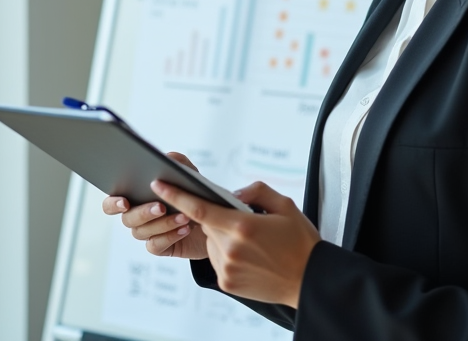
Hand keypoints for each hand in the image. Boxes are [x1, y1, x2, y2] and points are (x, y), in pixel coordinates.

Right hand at [102, 152, 209, 259]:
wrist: (211, 218)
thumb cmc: (193, 194)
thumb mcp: (189, 175)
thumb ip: (178, 163)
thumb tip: (167, 157)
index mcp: (136, 197)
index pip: (112, 203)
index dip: (113, 204)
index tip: (124, 202)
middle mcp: (136, 216)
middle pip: (127, 219)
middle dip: (144, 212)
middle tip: (161, 207)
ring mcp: (146, 233)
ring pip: (142, 232)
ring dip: (163, 223)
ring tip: (183, 216)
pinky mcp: (159, 246)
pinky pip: (155, 245)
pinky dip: (170, 236)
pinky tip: (185, 229)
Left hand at [151, 179, 319, 308]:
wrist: (309, 279)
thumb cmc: (299, 242)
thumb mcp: (285, 205)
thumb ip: (256, 191)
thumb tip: (233, 194)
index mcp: (242, 226)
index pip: (199, 208)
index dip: (176, 195)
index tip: (158, 184)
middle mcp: (230, 248)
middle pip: (209, 224)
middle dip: (221, 218)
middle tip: (246, 223)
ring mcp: (226, 268)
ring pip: (213, 242)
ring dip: (224, 238)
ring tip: (254, 244)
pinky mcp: (227, 282)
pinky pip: (218, 260)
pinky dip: (228, 255)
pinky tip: (252, 258)